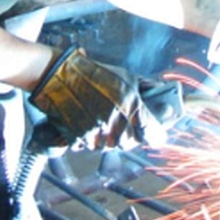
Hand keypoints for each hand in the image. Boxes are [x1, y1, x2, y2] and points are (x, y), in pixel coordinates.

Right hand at [29, 46, 165, 150]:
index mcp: (130, 106)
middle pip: (134, 142)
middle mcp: (115, 124)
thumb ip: (145, 90)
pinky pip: (96, 145)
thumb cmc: (93, 74)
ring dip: (114, 135)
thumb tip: (160, 96)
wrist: (59, 78)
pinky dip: (97, 137)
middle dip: (135, 133)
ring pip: (114, 145)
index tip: (158, 133)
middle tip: (129, 121)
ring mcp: (98, 134)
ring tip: (106, 117)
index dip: (158, 134)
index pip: (153, 133)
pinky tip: (93, 121)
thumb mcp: (125, 77)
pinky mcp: (81, 140)